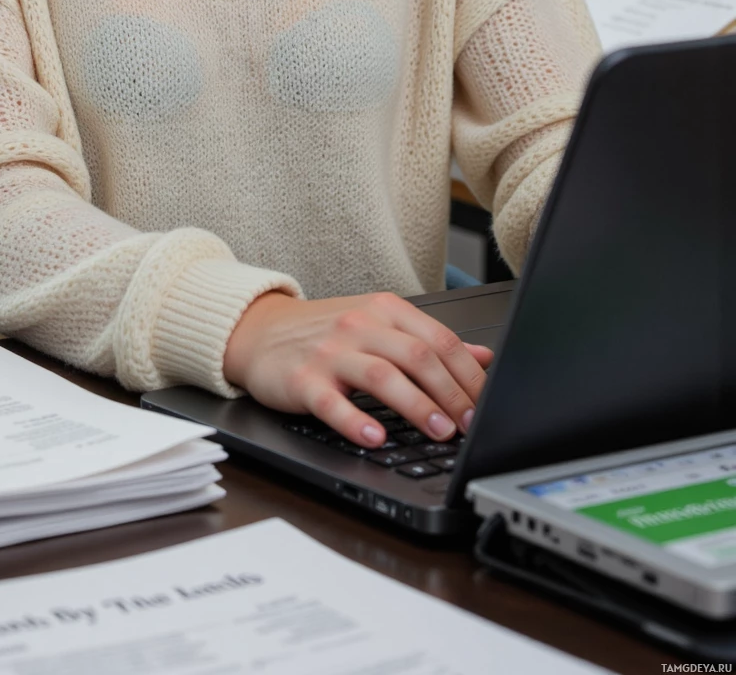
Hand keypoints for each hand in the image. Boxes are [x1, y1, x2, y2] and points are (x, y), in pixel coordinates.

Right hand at [222, 291, 493, 448]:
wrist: (259, 331)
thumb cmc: (325, 331)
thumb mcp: (379, 325)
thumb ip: (429, 341)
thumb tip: (485, 358)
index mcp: (384, 311)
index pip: (439, 339)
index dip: (469, 375)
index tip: (489, 405)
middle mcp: (360, 326)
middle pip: (417, 356)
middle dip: (451, 393)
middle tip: (470, 425)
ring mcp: (330, 352)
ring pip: (382, 375)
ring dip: (416, 406)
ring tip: (440, 432)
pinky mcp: (303, 379)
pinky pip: (332, 402)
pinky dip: (355, 421)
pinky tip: (375, 437)